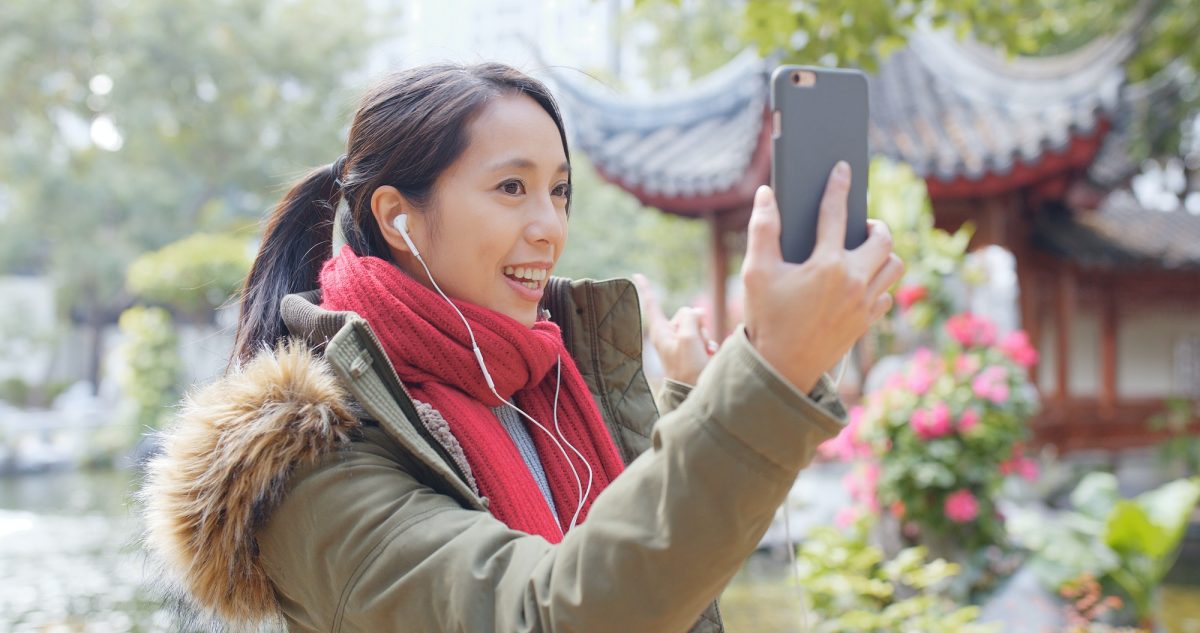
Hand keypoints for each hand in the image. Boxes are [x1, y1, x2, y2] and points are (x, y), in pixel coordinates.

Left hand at [634, 274, 716, 385]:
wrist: (696, 393)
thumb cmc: (689, 368)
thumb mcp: (690, 338)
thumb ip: (691, 318)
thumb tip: (696, 312)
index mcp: (661, 332)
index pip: (652, 305)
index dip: (646, 289)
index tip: (636, 274)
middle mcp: (669, 336)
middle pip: (685, 313)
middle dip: (696, 322)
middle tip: (697, 342)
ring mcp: (681, 343)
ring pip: (697, 325)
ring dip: (705, 335)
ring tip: (703, 352)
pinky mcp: (692, 351)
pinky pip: (704, 337)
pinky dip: (709, 344)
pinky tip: (710, 355)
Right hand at [742, 162, 903, 392]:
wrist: (780, 369)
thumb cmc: (765, 319)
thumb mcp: (756, 272)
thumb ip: (762, 229)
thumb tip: (765, 195)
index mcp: (826, 264)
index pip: (835, 213)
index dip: (838, 186)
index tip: (843, 169)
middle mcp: (853, 281)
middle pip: (884, 239)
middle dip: (875, 225)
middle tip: (861, 224)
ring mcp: (864, 304)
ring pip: (893, 266)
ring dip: (883, 254)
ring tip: (864, 252)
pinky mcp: (866, 323)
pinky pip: (886, 295)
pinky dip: (878, 284)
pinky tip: (860, 283)